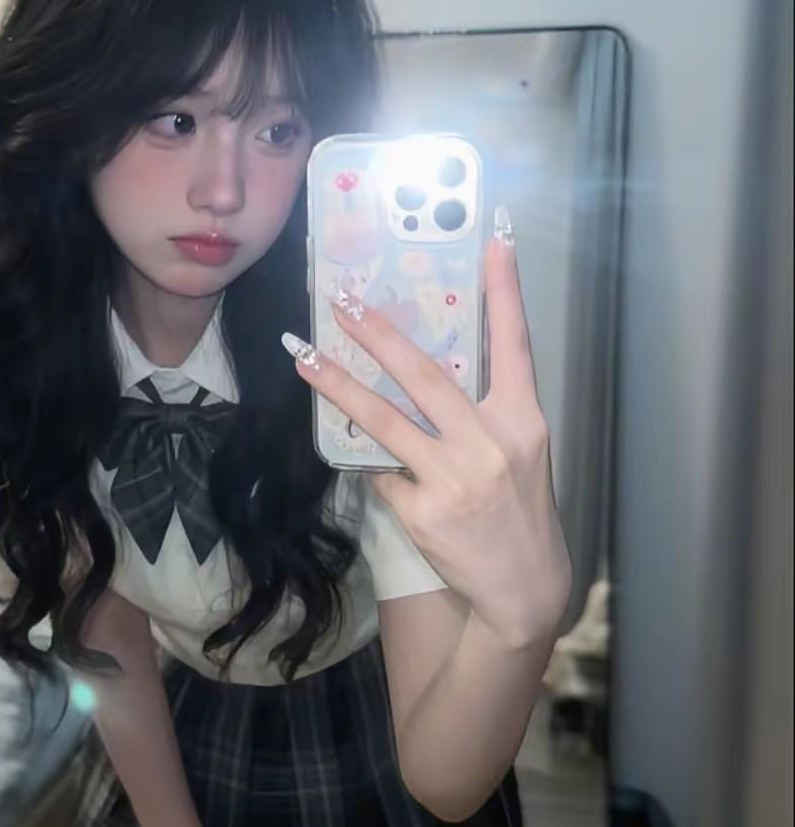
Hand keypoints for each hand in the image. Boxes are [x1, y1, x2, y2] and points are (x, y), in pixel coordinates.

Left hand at [282, 207, 570, 648]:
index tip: (494, 236)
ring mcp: (455, 477)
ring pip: (384, 419)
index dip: (506, 288)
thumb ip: (481, 412)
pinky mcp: (423, 510)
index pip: (516, 342)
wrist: (523, 590)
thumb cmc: (518, 509)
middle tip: (342, 299)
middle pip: (426, 374)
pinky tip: (371, 464)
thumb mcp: (517, 453)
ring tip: (302, 356)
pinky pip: (382, 472)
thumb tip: (420, 372)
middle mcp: (491, 442)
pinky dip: (372, 462)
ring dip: (337, 385)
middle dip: (379, 332)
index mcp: (523, 420)